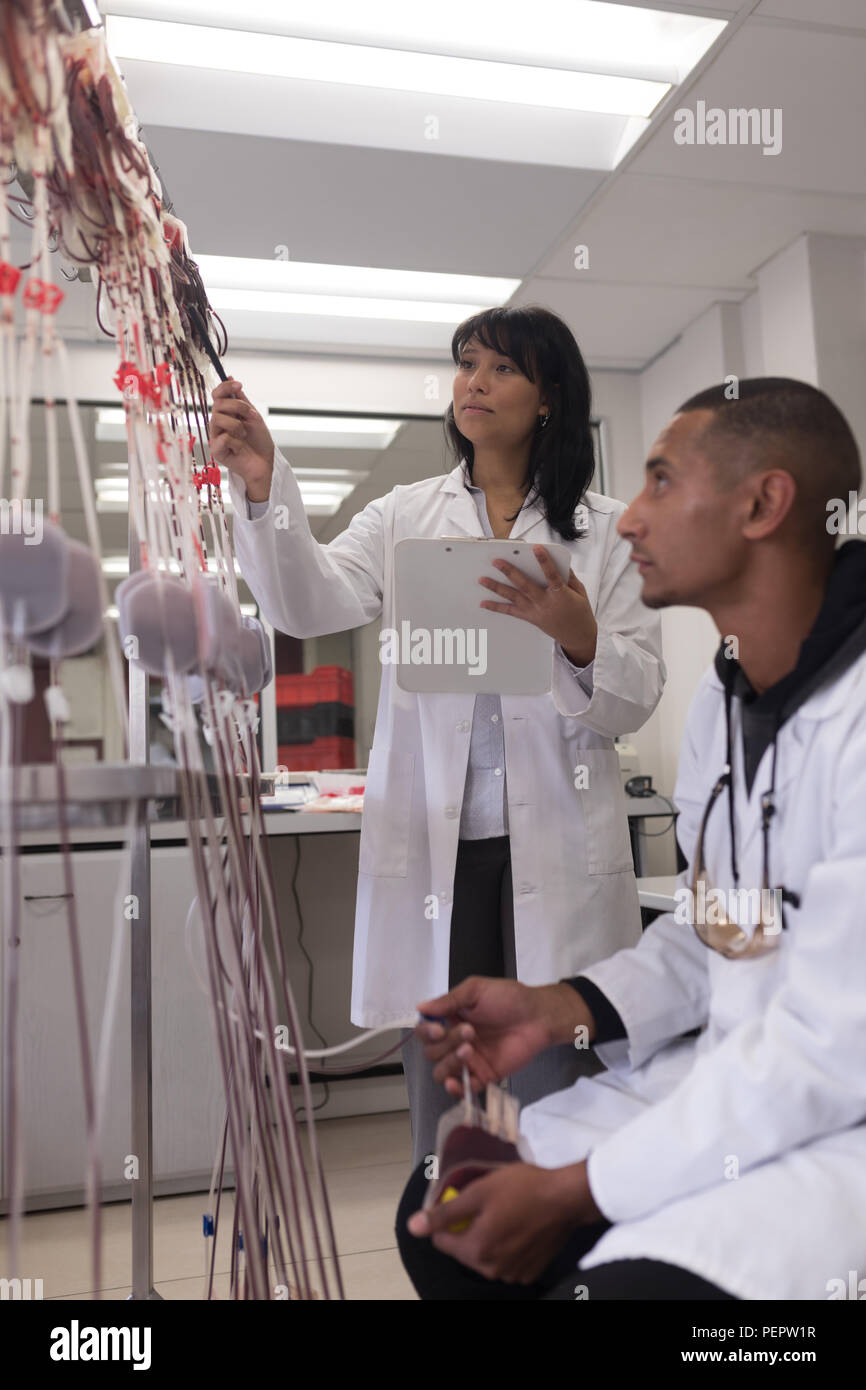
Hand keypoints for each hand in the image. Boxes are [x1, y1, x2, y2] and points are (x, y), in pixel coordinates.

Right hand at [209, 378, 274, 502]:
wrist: (265, 463)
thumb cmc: (259, 442)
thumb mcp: (253, 416)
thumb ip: (241, 399)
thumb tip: (231, 377)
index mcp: (225, 413)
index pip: (217, 395)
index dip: (225, 387)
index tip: (239, 384)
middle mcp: (218, 423)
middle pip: (218, 404)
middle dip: (238, 406)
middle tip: (251, 416)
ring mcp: (215, 437)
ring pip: (217, 419)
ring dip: (237, 425)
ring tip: (245, 435)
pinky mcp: (216, 451)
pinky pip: (223, 438)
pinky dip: (236, 441)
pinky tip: (240, 448)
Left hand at [406, 1160, 601, 1283]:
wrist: (567, 1198)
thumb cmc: (522, 1188)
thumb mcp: (479, 1192)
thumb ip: (444, 1213)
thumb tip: (413, 1227)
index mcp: (475, 1251)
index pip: (441, 1240)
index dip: (448, 1217)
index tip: (465, 1200)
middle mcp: (491, 1270)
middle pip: (464, 1249)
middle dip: (470, 1228)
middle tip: (489, 1203)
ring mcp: (513, 1275)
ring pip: (486, 1255)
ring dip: (489, 1237)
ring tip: (506, 1213)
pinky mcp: (530, 1273)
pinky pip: (506, 1261)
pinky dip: (508, 1247)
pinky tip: (520, 1227)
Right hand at [417, 977, 591, 1096]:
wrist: (538, 1016)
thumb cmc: (509, 998)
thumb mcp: (476, 990)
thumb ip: (448, 1000)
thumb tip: (420, 1007)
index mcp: (451, 1019)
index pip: (424, 1032)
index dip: (426, 1032)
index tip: (438, 1027)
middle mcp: (455, 1041)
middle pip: (431, 1053)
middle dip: (446, 1043)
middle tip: (470, 1031)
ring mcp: (469, 1060)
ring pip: (442, 1072)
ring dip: (450, 1062)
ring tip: (469, 1049)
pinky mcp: (483, 1075)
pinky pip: (463, 1089)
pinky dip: (456, 1089)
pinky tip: (456, 1082)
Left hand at [479, 545, 597, 667]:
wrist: (577, 636)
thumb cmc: (580, 613)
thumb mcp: (579, 591)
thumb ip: (568, 576)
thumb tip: (560, 562)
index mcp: (560, 595)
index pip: (551, 575)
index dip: (544, 561)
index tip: (537, 548)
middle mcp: (545, 603)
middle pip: (524, 585)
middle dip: (510, 572)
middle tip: (497, 561)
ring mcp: (535, 611)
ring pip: (513, 597)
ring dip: (496, 588)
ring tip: (483, 580)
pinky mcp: (529, 618)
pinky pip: (510, 612)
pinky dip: (496, 607)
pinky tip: (484, 603)